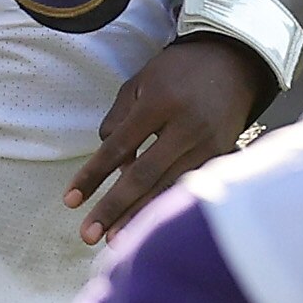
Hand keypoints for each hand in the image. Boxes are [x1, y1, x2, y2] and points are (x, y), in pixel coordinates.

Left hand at [65, 36, 262, 243]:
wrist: (232, 61)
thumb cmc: (176, 71)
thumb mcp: (139, 83)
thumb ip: (119, 120)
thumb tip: (110, 163)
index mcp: (159, 103)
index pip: (118, 147)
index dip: (93, 176)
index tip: (70, 201)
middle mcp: (186, 127)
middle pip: (144, 175)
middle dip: (114, 208)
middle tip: (88, 236)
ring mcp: (209, 143)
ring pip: (170, 187)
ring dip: (142, 216)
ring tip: (115, 240)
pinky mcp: (224, 154)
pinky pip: (190, 185)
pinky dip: (168, 205)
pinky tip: (152, 225)